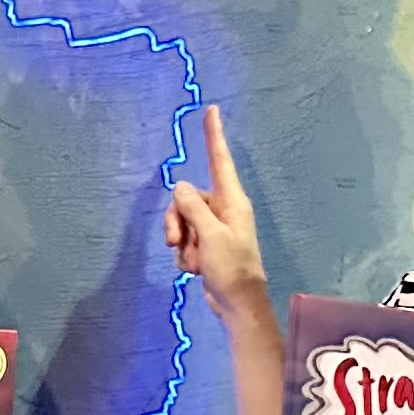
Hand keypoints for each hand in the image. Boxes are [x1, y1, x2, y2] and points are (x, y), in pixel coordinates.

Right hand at [161, 102, 269, 323]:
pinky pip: (185, 242)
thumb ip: (193, 208)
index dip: (214, 135)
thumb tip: (180, 186)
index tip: (212, 109)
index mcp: (232, 201)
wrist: (237, 304)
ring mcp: (214, 228)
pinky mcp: (206, 246)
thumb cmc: (232, 268)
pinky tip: (197, 269)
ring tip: (193, 261)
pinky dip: (186, 256)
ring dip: (181, 243)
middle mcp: (223, 210)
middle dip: (176, 221)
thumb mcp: (211, 235)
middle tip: (178, 242)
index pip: (219, 160)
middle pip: (186, 198)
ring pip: (181, 222)